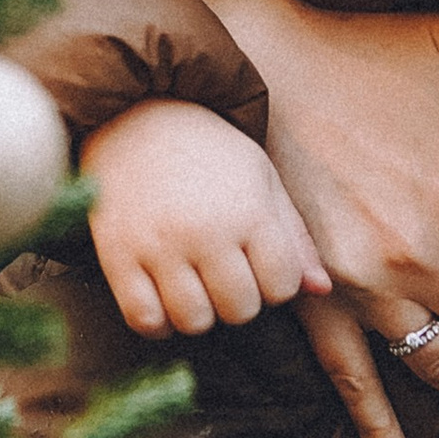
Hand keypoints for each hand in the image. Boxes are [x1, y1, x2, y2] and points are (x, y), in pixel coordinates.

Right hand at [81, 97, 330, 341]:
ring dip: (199, 313)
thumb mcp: (261, 178)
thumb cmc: (208, 150)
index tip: (257, 263)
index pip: (281, 287)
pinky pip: (144, 319)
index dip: (274, 282)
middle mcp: (205, 231)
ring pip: (194, 321)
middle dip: (239, 300)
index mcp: (248, 210)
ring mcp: (158, 246)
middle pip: (240, 310)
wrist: (134, 115)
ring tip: (193, 285)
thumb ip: (294, 235)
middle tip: (223, 274)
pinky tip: (162, 299)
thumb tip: (321, 289)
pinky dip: (157, 322)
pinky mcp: (117, 255)